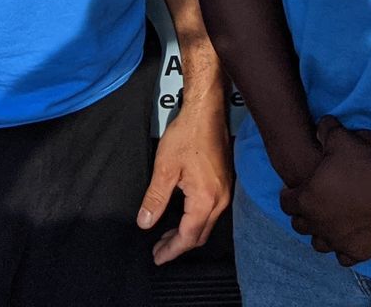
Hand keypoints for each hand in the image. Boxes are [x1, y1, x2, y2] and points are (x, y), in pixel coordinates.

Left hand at [141, 94, 233, 264]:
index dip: (172, 250)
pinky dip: (196, 220)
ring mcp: (225, 192)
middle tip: (158, 249)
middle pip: (200, 235)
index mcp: (206, 199)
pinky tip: (182, 216)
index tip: (157, 257)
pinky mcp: (225, 183)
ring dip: (187, 233)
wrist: (207, 112)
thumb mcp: (164, 168)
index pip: (189, 236)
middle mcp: (220, 200)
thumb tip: (145, 222)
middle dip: (179, 245)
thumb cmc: (187, 135)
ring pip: (206, 224)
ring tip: (166, 236)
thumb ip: (155, 199)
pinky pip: (211, 212)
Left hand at [279, 118, 370, 266]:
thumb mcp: (340, 139)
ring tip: (329, 224)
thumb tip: (321, 125)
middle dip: (304, 215)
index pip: (287, 203)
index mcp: (308, 201)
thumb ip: (325, 131)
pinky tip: (350, 240)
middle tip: (310, 204)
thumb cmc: (366, 163)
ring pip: (321, 245)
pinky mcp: (362, 252)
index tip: (291, 189)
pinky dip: (346, 250)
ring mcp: (341, 242)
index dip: (288, 194)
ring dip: (322, 234)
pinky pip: (347, 258)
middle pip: (301, 226)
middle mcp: (320, 227)